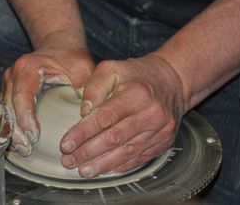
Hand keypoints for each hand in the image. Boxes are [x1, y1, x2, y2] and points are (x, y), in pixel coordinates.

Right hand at [1, 42, 93, 155]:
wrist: (60, 45)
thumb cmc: (72, 57)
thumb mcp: (83, 69)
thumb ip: (86, 89)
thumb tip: (88, 115)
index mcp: (28, 68)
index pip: (22, 96)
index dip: (26, 118)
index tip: (34, 137)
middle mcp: (13, 74)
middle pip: (8, 106)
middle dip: (16, 131)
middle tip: (27, 150)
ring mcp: (9, 82)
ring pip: (4, 111)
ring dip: (12, 131)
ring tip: (23, 150)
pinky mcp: (9, 90)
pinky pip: (7, 111)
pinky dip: (12, 126)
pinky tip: (20, 142)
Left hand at [60, 53, 185, 176]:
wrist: (173, 81)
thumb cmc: (138, 75)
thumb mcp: (113, 69)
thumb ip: (94, 87)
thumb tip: (84, 112)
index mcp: (136, 94)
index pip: (105, 117)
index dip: (83, 133)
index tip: (66, 144)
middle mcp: (150, 113)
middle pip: (115, 138)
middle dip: (88, 152)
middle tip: (68, 160)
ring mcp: (160, 130)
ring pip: (128, 152)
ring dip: (103, 164)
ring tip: (83, 170)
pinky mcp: (164, 141)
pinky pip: (140, 157)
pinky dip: (121, 165)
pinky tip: (105, 169)